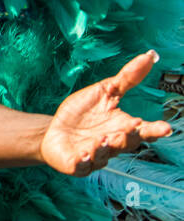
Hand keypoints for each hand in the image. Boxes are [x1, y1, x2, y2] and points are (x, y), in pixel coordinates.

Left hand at [40, 51, 172, 175]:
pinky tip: (83, 154)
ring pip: (104, 154)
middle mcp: (113, 143)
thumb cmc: (83, 112)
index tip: (165, 128)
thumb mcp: (105, 91)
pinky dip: (84, 160)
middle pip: (126, 142)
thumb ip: (128, 78)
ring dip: (104, 147)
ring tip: (102, 140)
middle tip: (131, 129)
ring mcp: (96, 155)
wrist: (54, 130)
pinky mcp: (78, 163)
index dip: (155, 130)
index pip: (144, 130)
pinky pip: (82, 164)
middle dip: (129, 137)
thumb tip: (149, 55)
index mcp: (124, 127)